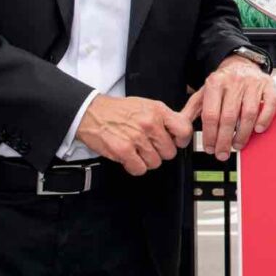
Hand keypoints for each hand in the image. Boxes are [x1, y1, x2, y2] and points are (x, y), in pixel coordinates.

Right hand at [76, 94, 192, 175]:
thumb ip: (165, 118)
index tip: (176, 142)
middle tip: (149, 145)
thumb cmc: (119, 110)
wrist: (91, 112)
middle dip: (160, 152)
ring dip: (146, 160)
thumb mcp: (146, 106)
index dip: (182, 140)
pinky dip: (134, 166)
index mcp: (157, 110)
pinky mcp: (123, 150)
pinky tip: (129, 156)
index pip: (184, 130)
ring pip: (155, 163)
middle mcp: (149, 123)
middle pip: (170, 152)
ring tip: (136, 149)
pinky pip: (140, 169)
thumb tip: (181, 132)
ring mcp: (136, 137)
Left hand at [185, 56, 275, 160]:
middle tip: (223, 153)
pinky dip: (264, 119)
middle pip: (229, 117)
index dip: (210, 135)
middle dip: (225, 140)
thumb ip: (192, 110)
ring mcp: (253, 83)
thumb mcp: (204, 93)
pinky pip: (269, 105)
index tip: (210, 148)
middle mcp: (233, 81)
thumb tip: (181, 128)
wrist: (241, 64)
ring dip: (243, 134)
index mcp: (215, 82)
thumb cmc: (223, 83)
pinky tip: (257, 129)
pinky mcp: (268, 85)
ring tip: (237, 145)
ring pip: (248, 113)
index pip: (210, 114)